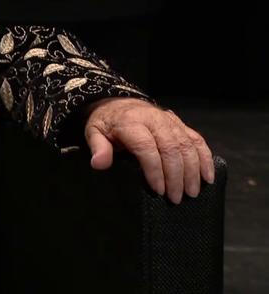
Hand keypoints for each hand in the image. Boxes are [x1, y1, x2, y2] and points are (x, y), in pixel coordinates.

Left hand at [84, 97, 214, 203]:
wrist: (119, 103)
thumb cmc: (107, 123)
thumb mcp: (94, 132)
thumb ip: (98, 148)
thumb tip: (99, 164)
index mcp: (131, 122)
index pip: (147, 147)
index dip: (154, 170)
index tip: (158, 190)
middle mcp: (154, 120)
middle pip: (171, 148)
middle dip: (176, 176)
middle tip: (176, 198)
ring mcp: (170, 121)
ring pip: (187, 145)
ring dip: (192, 171)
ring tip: (192, 193)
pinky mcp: (181, 124)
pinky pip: (197, 140)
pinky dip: (205, 158)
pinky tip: (208, 177)